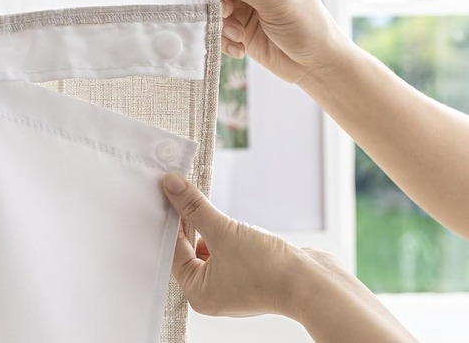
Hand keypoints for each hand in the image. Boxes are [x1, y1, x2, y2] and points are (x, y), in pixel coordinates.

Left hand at [160, 173, 417, 341]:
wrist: (315, 285)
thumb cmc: (268, 269)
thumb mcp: (224, 231)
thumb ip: (195, 207)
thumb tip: (170, 185)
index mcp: (197, 292)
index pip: (173, 251)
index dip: (168, 220)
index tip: (164, 193)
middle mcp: (211, 292)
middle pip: (188, 250)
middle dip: (185, 221)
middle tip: (176, 190)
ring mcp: (231, 284)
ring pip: (207, 248)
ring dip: (203, 225)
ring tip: (196, 198)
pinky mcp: (249, 274)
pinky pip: (226, 249)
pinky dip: (221, 232)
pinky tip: (219, 214)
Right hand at [210, 0, 352, 84]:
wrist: (315, 64)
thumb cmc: (310, 27)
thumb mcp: (278, 3)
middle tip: (225, 14)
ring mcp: (245, 0)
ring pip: (214, 3)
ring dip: (221, 22)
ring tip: (238, 35)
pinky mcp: (238, 22)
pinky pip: (218, 24)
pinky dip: (224, 38)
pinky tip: (240, 47)